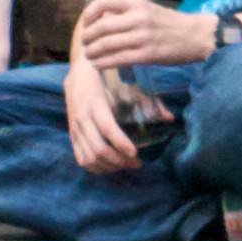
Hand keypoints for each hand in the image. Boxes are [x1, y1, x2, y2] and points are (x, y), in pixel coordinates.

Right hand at [62, 50, 162, 174]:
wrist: (79, 73)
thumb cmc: (107, 79)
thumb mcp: (127, 87)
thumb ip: (149, 103)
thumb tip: (170, 118)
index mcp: (97, 105)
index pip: (108, 129)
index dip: (121, 143)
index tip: (136, 153)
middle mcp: (83, 118)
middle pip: (99, 149)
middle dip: (119, 161)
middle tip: (136, 163)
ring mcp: (75, 128)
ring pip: (89, 157)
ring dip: (109, 166)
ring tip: (125, 165)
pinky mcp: (72, 135)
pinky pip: (80, 158)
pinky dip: (96, 167)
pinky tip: (111, 166)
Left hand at [81, 0, 217, 70]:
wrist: (197, 36)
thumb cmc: (170, 23)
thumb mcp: (148, 8)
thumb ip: (126, 12)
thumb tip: (98, 22)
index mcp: (137, 3)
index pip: (104, 3)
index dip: (89, 14)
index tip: (86, 23)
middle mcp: (139, 18)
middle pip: (101, 27)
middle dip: (87, 37)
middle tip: (85, 43)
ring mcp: (143, 37)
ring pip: (106, 45)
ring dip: (92, 52)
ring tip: (90, 56)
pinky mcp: (148, 55)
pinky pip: (117, 60)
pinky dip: (103, 63)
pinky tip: (99, 65)